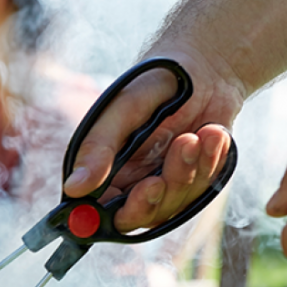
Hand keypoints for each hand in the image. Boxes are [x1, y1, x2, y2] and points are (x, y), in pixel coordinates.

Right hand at [62, 47, 243, 232]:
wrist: (205, 67)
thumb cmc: (155, 81)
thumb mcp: (122, 109)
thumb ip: (98, 148)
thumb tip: (73, 187)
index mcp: (103, 170)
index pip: (94, 211)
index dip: (108, 216)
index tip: (134, 193)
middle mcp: (129, 183)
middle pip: (135, 218)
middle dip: (153, 199)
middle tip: (159, 179)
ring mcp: (162, 186)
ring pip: (172, 206)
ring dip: (186, 172)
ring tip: (196, 135)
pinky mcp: (192, 183)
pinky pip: (201, 191)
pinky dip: (209, 163)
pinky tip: (212, 134)